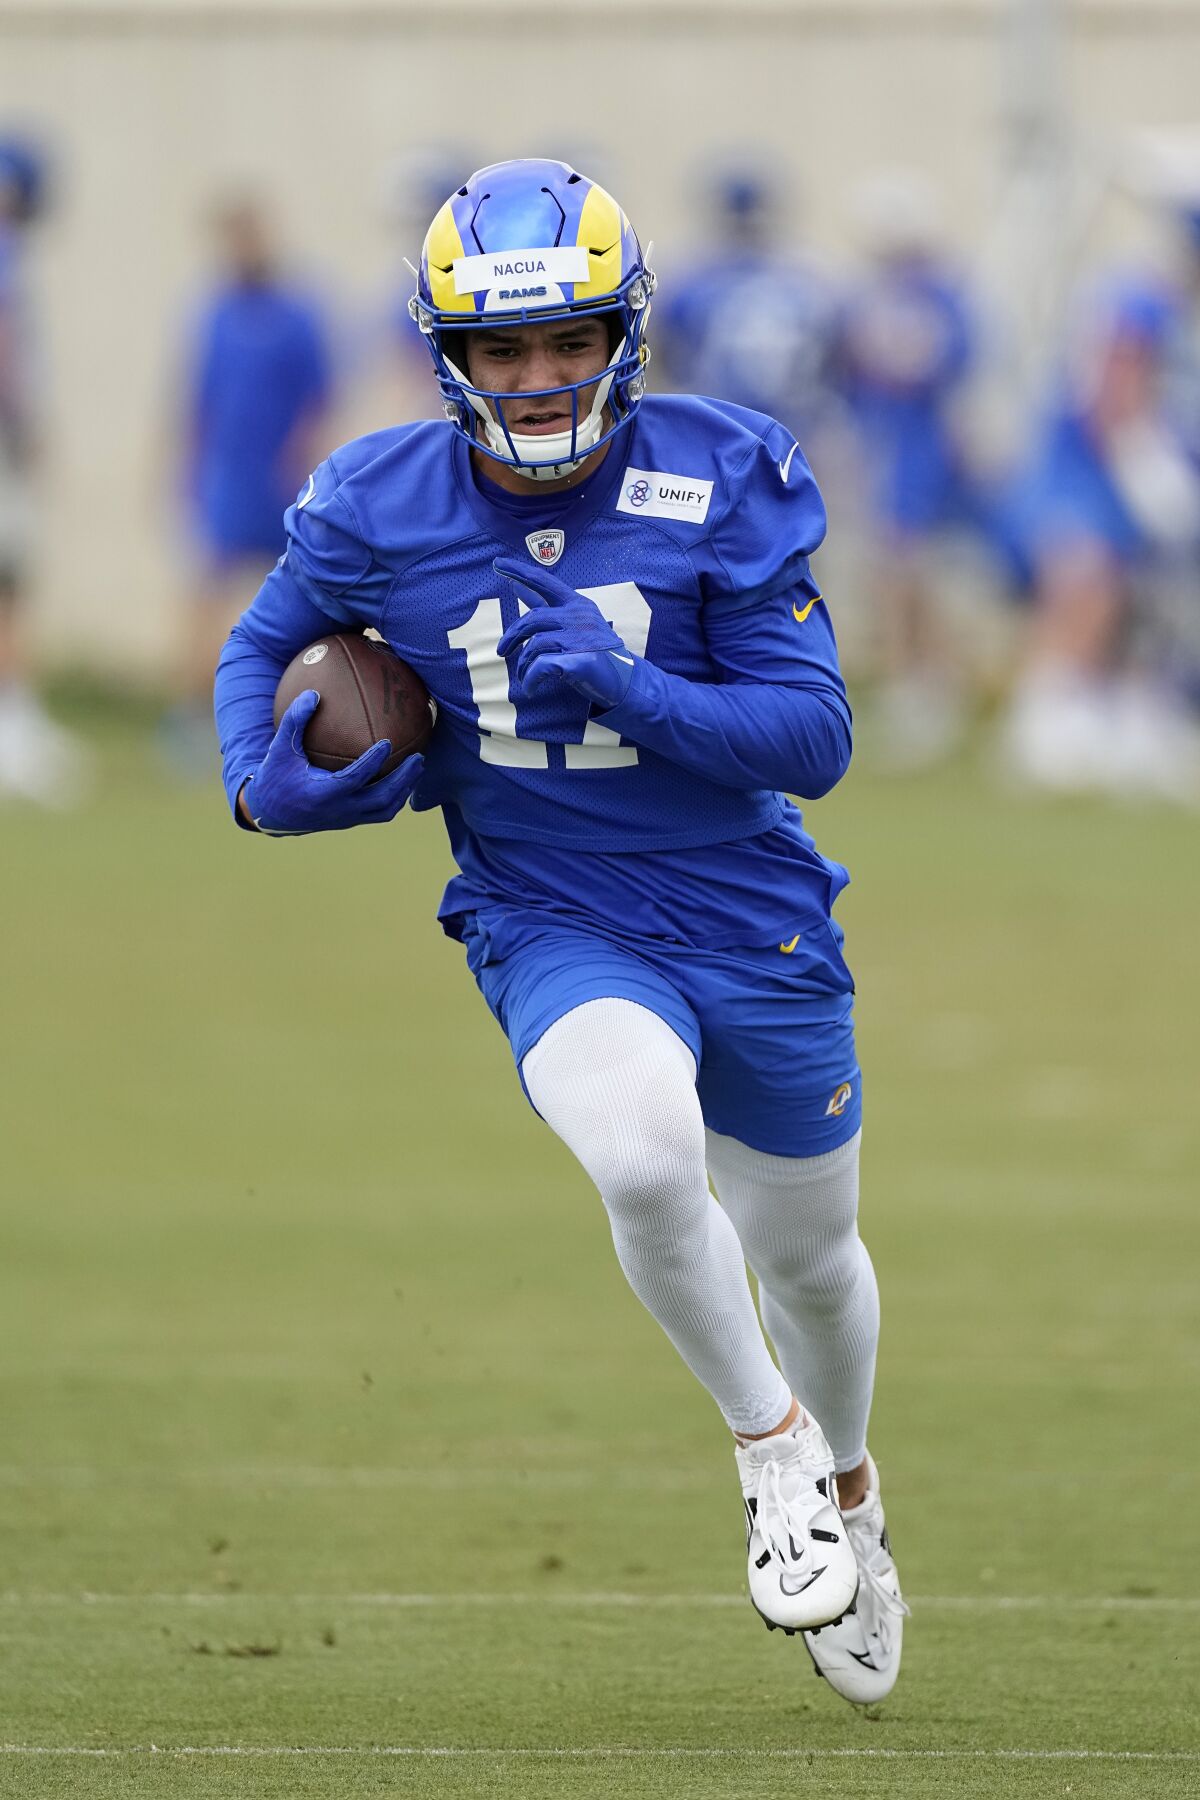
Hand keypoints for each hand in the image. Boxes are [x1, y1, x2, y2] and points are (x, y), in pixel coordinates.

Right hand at [242, 690, 423, 835]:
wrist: (271, 813)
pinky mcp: (351, 822)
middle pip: (380, 799)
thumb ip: (295, 720)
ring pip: (384, 810)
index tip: (387, 742)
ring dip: (404, 789)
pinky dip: (395, 797)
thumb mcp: (280, 748)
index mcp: (322, 793)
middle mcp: (339, 810)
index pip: (354, 779)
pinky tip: (404, 778)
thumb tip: (314, 694)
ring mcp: (347, 819)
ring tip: (417, 767)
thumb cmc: (276, 775)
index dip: (372, 762)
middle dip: (403, 779)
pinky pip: (380, 813)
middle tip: (418, 757)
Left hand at [494, 557, 636, 707]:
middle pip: (532, 620)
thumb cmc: (594, 651)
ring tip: (525, 676)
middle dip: (511, 637)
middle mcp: (579, 617)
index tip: (497, 563)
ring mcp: (581, 638)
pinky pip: (541, 666)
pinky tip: (531, 688)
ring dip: (524, 664)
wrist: (624, 680)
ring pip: (535, 646)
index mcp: (577, 604)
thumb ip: (545, 606)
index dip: (519, 571)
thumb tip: (515, 585)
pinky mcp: (579, 660)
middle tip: (502, 652)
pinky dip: (531, 679)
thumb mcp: (573, 624)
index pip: (544, 581)